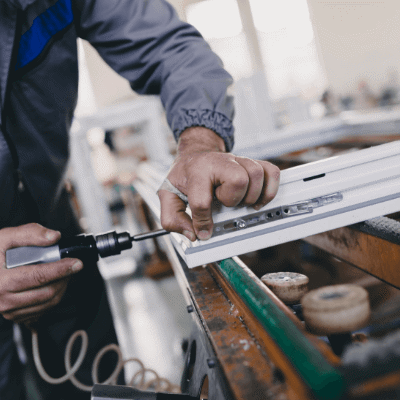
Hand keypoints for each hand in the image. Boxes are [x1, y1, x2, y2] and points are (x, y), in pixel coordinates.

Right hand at [0, 223, 82, 323]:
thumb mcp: (3, 238)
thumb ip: (29, 233)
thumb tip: (54, 237)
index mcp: (1, 280)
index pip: (39, 276)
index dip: (61, 269)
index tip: (77, 263)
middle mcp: (4, 299)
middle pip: (47, 292)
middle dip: (64, 278)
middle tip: (71, 266)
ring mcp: (8, 310)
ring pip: (47, 304)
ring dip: (61, 288)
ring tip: (63, 273)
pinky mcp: (13, 315)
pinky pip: (41, 310)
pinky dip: (52, 297)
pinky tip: (52, 284)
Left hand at [158, 127, 279, 240]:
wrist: (195, 154)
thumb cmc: (185, 175)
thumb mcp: (168, 195)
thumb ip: (172, 218)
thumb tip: (192, 234)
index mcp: (196, 172)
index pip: (202, 200)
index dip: (203, 221)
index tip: (204, 231)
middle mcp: (219, 162)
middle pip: (238, 180)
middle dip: (233, 200)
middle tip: (225, 204)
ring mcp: (238, 160)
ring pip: (256, 174)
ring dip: (251, 195)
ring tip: (240, 202)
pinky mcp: (252, 162)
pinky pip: (271, 172)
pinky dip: (269, 189)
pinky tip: (258, 198)